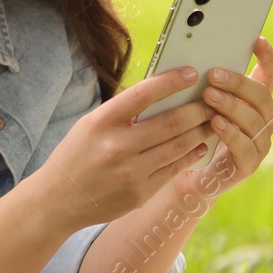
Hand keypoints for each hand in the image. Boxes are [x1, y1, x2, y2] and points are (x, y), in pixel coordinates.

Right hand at [33, 65, 216, 230]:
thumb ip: (122, 113)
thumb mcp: (90, 125)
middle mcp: (117, 146)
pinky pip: (174, 169)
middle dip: (198, 109)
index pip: (143, 94)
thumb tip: (162, 94)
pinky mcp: (141, 193)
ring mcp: (131, 172)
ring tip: (213, 120)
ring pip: (178, 146)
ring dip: (201, 131)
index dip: (171, 81)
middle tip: (214, 99)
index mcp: (101, 122)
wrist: (58, 199)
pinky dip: (191, 155)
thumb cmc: (77, 155)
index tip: (191, 72)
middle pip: (171, 122)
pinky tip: (200, 145)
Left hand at [174, 36, 272, 201]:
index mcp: (252, 100)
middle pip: (261, 94)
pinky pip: (246, 147)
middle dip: (237, 82)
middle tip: (213, 75)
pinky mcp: (249, 164)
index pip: (270, 74)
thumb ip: (201, 83)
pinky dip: (231, 133)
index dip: (267, 56)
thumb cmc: (190, 130)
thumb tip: (189, 57)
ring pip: (255, 120)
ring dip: (232, 105)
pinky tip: (216, 123)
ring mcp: (259, 142)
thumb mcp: (195, 102)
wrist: (186, 173)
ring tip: (210, 96)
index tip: (256, 40)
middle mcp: (262, 119)